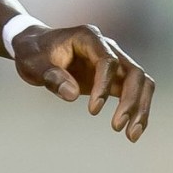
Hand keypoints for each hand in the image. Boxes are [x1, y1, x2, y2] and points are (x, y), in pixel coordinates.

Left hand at [12, 24, 154, 141]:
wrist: (34, 47)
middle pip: (134, 72)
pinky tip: (132, 131)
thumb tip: (72, 94)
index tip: (93, 110)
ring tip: (131, 135)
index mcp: (87, 37)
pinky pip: (134, 92)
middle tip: (117, 126)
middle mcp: (107, 47)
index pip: (108, 61)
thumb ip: (51, 76)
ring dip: (140, 108)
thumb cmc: (32, 52)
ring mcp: (114, 61)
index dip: (104, 85)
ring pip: (141, 83)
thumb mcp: (33, 63)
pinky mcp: (114, 76)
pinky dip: (136, 110)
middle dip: (130, 100)